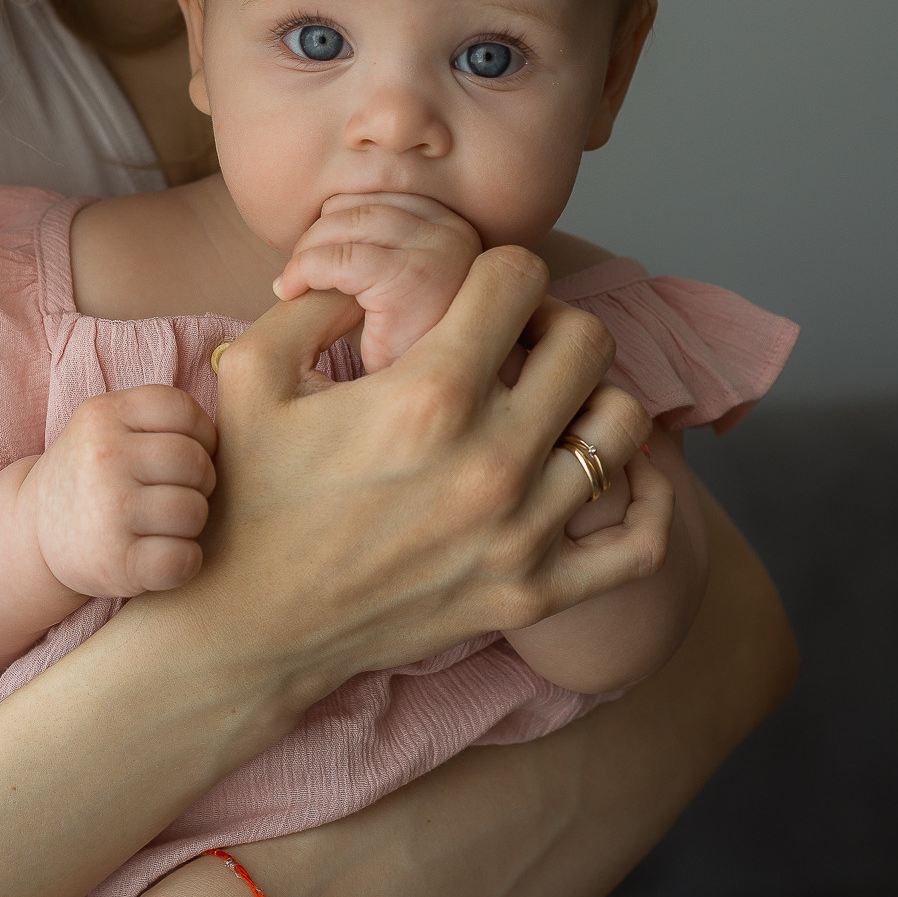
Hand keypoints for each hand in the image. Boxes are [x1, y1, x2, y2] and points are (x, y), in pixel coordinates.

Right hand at [22, 386, 216, 597]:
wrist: (31, 535)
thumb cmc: (91, 477)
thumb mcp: (108, 427)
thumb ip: (158, 419)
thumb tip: (240, 429)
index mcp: (104, 414)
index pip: (185, 411)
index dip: (200, 436)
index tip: (183, 457)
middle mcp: (103, 457)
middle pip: (195, 462)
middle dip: (198, 482)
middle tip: (175, 495)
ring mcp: (107, 510)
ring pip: (193, 510)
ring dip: (190, 523)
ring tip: (164, 525)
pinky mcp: (114, 561)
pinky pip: (183, 559)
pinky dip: (184, 562)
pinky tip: (164, 556)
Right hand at [201, 250, 669, 704]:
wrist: (248, 626)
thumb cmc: (246, 495)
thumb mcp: (250, 371)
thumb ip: (317, 300)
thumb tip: (378, 275)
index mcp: (428, 396)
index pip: (521, 278)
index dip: (497, 270)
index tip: (475, 295)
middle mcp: (491, 461)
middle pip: (588, 341)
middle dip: (552, 323)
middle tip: (513, 344)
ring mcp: (520, 534)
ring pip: (623, 426)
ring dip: (591, 399)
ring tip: (546, 407)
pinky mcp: (532, 594)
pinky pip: (641, 540)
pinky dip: (651, 499)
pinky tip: (615, 473)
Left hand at [274, 192, 481, 370]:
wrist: (427, 410)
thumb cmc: (406, 353)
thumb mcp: (395, 285)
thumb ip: (373, 246)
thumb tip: (319, 215)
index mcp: (453, 227)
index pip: (372, 198)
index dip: (330, 226)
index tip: (309, 262)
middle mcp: (455, 233)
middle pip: (355, 206)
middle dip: (314, 240)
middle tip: (295, 278)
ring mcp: (438, 253)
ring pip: (342, 225)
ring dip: (305, 254)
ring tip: (293, 287)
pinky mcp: (410, 280)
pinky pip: (336, 258)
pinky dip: (301, 271)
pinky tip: (288, 293)